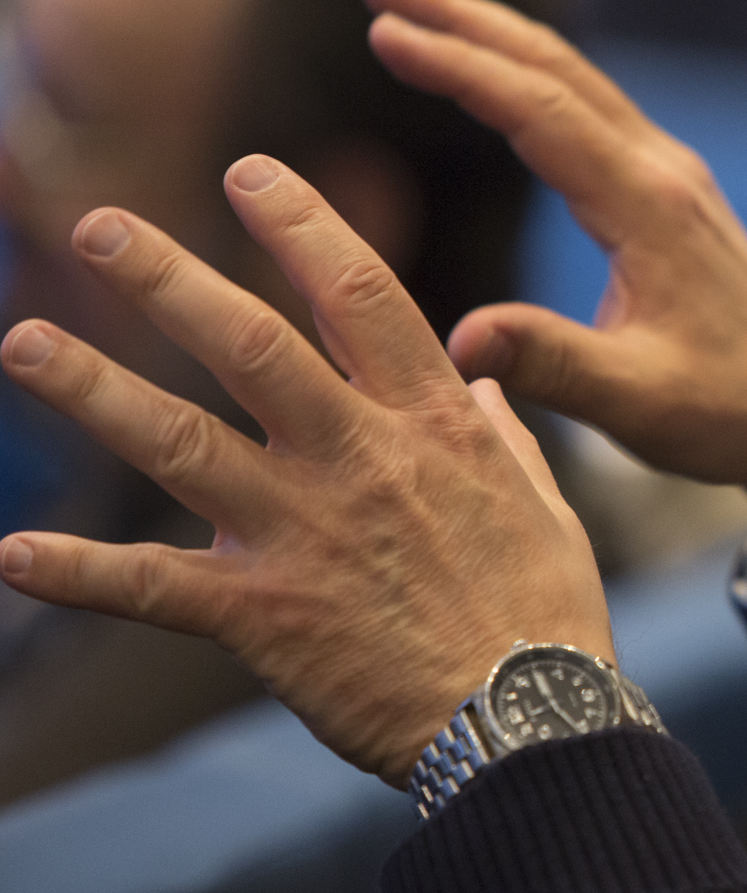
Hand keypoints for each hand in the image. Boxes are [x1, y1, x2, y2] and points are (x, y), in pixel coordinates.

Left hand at [0, 158, 614, 786]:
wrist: (529, 719)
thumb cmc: (547, 613)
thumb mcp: (545, 504)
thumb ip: (503, 437)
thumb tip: (483, 387)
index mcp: (433, 423)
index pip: (358, 294)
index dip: (301, 223)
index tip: (249, 173)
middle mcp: (361, 459)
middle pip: (250, 345)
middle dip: (168, 278)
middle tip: (96, 226)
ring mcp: (306, 532)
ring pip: (181, 443)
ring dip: (95, 390)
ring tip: (23, 343)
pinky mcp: (265, 614)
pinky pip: (153, 588)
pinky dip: (80, 571)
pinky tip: (13, 553)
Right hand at [357, 0, 746, 579]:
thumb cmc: (728, 415)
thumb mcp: (636, 401)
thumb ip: (551, 365)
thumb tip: (459, 338)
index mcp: (651, 207)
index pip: (539, 110)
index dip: (459, 65)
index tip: (382, 28)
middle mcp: (665, 171)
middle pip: (553, 67)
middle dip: (461, 18)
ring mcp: (673, 176)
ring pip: (572, 79)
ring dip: (492, 36)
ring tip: (411, 6)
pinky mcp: (673, 193)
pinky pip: (589, 109)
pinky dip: (527, 76)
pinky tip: (494, 73)